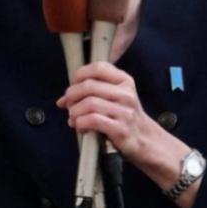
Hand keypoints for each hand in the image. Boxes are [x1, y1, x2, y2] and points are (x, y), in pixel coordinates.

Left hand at [58, 62, 192, 193]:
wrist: (145, 140)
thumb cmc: (124, 117)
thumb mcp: (113, 98)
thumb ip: (90, 94)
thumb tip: (62, 100)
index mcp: (124, 81)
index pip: (98, 67)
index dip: (80, 75)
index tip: (73, 86)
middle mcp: (126, 93)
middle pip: (89, 86)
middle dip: (72, 96)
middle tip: (69, 106)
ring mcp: (125, 111)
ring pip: (89, 103)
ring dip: (74, 112)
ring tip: (73, 119)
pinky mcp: (121, 129)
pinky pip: (93, 120)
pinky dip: (80, 123)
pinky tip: (81, 127)